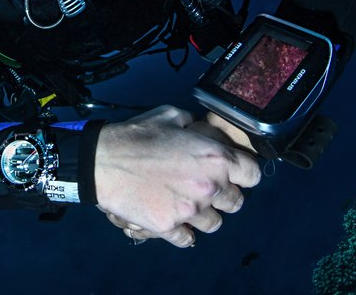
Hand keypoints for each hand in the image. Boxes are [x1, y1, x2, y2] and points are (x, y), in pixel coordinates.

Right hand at [94, 105, 260, 246]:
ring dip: (204, 214)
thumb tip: (201, 131)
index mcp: (215, 159)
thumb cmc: (136, 136)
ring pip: (214, 224)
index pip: (252, 174)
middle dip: (224, 194)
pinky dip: (183, 232)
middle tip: (206, 187)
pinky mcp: (169, 227)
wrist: (102, 161)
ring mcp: (190, 211)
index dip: (243, 172)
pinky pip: (188, 239)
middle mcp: (209, 188)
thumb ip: (195, 125)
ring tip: (189, 204)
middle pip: (236, 202)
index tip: (235, 173)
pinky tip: (175, 220)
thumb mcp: (171, 116)